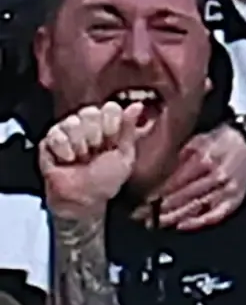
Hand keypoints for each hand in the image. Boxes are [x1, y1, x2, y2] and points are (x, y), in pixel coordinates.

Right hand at [41, 100, 142, 225]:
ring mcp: (67, 129)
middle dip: (95, 137)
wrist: (83, 198)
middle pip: (90, 112)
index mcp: (107, 125)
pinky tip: (67, 160)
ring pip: (72, 122)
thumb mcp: (125, 156)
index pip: (110, 108)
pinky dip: (64, 151)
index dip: (111, 124)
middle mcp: (86, 124)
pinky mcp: (49, 139)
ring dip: (80, 146)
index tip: (111, 141)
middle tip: (94, 153)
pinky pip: (56, 134)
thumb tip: (138, 105)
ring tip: (80, 159)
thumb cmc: (105, 180)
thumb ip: (129, 130)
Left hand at [150, 123, 245, 231]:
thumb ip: (176, 158)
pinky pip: (214, 215)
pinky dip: (197, 222)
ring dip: (173, 217)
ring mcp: (226, 190)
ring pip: (195, 208)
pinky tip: (182, 225)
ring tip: (156, 223)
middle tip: (141, 216)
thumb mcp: (193, 141)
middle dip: (159, 208)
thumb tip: (153, 173)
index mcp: (202, 158)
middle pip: (182, 197)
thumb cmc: (219, 140)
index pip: (174, 181)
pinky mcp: (235, 200)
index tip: (140, 200)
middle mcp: (215, 176)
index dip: (155, 192)